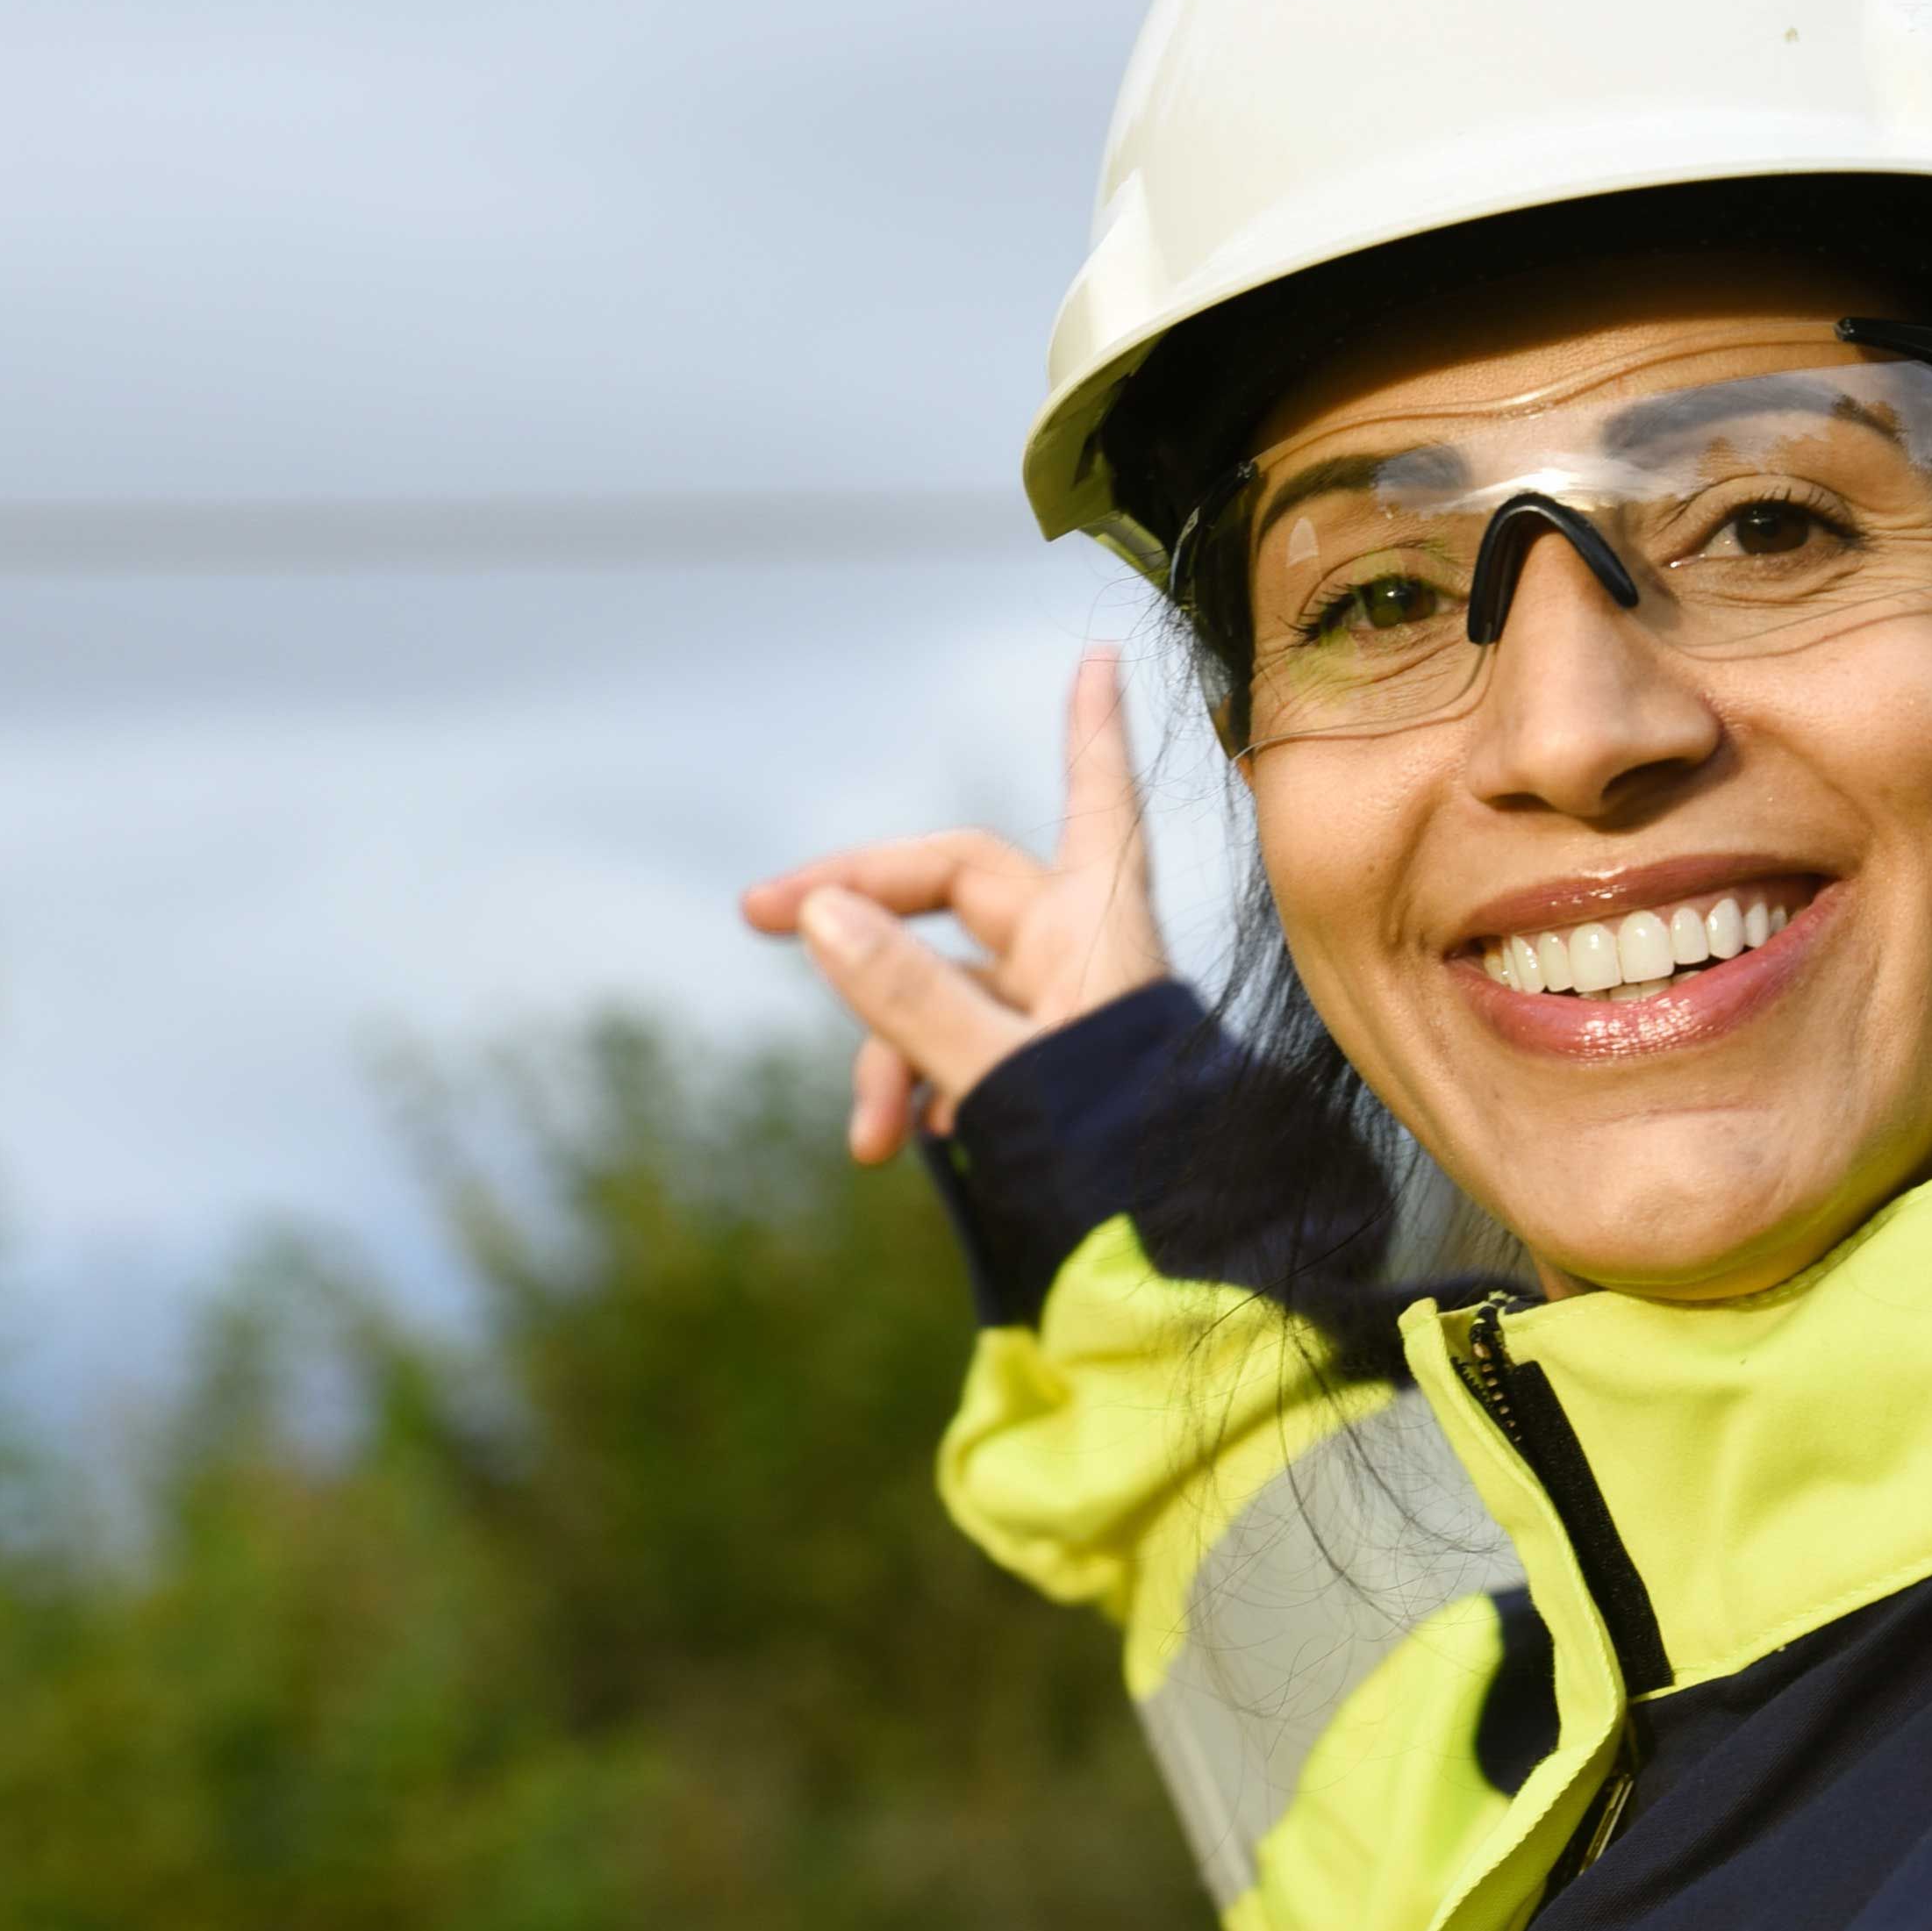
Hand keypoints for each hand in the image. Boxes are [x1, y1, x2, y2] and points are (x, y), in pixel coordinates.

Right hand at [741, 647, 1170, 1163]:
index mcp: (1096, 927)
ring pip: (942, 991)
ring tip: (874, 1141)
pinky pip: (959, 1053)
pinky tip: (908, 1146)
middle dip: (859, 919)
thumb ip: (910, 996)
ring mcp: (1060, 1016)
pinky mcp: (1043, 1077)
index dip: (1092, 729)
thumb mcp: (1001, 1074)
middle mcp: (1080, 955)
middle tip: (753, 916)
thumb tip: (821, 913)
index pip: (1092, 799)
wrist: (1177, 1273)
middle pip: (956, 893)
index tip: (1105, 657)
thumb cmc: (1120, 1165)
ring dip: (887, 1050)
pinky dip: (920, 1089)